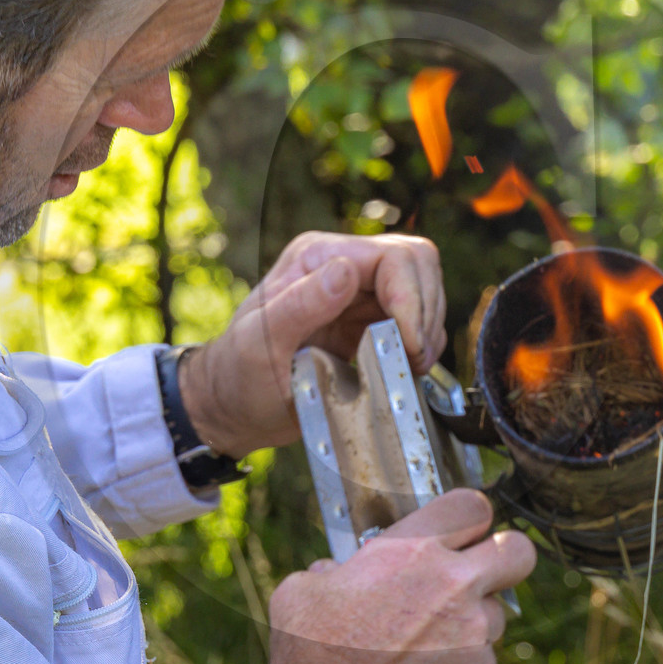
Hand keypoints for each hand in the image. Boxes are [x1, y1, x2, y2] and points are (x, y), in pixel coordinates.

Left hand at [180, 231, 446, 457]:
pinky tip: (403, 370)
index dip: (412, 298)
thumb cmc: (239, 376)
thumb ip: (300, 305)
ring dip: (427, 332)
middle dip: (424, 313)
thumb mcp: (258, 345)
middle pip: (418, 266)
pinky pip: (419, 323)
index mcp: (317, 258)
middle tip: (412, 358)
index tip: (408, 344)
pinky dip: (422, 346)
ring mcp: (361, 295)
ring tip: (406, 368)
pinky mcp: (373, 324)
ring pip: (425, 292)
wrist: (235, 407)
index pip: (393, 256)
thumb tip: (346, 271)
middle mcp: (344, 266)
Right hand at [260, 489, 536, 663]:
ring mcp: (474, 634)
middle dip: (504, 557)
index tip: (458, 531)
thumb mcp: (306, 587)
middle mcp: (454, 585)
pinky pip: (484, 661)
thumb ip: (335, 569)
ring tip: (427, 642)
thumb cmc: (309, 648)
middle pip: (518, 551)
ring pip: (497, 614)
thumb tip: (336, 573)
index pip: (473, 506)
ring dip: (472, 622)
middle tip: (479, 572)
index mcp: (413, 550)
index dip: (467, 518)